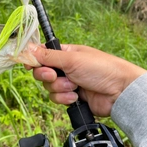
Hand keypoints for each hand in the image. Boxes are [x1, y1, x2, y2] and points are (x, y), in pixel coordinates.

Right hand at [27, 44, 146, 115]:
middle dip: (48, 77)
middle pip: (42, 73)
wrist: (118, 92)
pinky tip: (76, 97)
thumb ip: (48, 56)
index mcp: (65, 53)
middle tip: (55, 76)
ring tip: (74, 86)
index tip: (29, 65)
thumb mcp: (71, 59)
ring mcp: (68, 83)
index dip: (34, 61)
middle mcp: (65, 68)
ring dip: (60, 89)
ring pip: (49, 88)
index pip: (42, 55)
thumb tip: (28, 48)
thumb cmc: (100, 68)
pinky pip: (57, 99)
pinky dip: (65, 98)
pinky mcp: (71, 97)